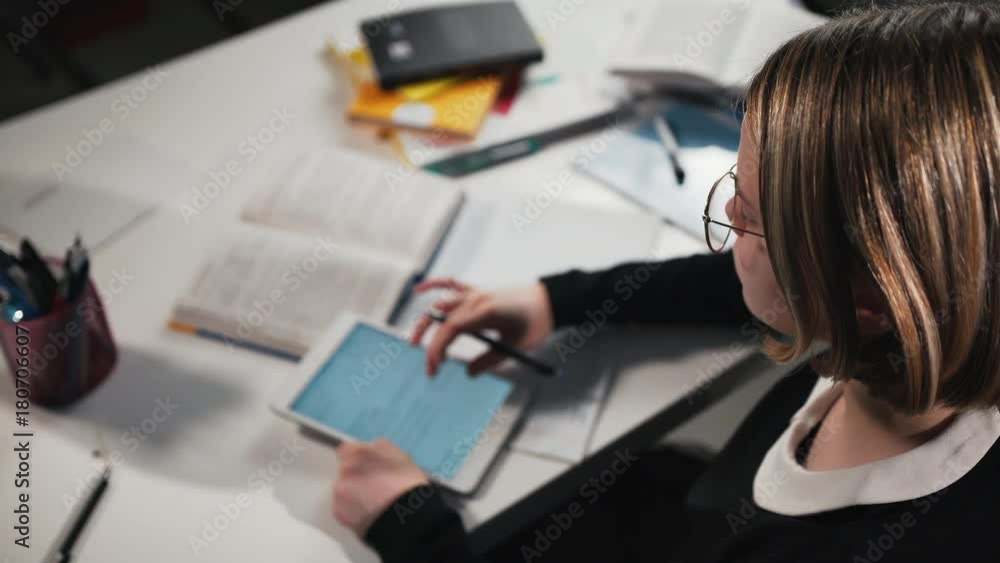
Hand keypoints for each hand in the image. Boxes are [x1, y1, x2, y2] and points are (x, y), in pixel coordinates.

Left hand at [333, 439, 429, 536]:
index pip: (347, 450)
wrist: (406, 515)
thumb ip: (380, 449)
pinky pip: (343, 509)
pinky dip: (352, 511)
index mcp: (358, 452)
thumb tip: (374, 449)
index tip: (367, 467)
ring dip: (354, 495)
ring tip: (374, 504)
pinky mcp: (338, 512)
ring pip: (344, 491)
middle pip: (346, 472)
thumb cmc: (407, 486)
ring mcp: (340, 491)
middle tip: (375, 488)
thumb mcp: (400, 456)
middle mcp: (345, 469)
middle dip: (357, 478)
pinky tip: (369, 514)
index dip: (359, 460)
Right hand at [410, 278, 554, 375]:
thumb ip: (490, 360)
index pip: (451, 328)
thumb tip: (468, 373)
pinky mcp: (478, 291)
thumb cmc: (537, 323)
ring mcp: (476, 293)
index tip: (434, 368)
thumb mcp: (516, 347)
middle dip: (431, 345)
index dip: (437, 348)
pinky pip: (451, 284)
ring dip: (426, 323)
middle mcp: (477, 299)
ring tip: (415, 342)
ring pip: (441, 305)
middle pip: (442, 320)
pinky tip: (419, 289)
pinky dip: (434, 285)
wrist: (550, 300)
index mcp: (486, 311)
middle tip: (429, 368)